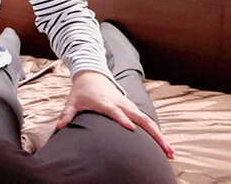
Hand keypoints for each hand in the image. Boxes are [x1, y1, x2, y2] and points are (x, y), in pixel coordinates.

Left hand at [57, 70, 174, 158]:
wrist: (92, 76)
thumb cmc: (81, 92)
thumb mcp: (72, 102)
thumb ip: (67, 115)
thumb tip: (59, 127)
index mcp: (105, 103)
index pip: (115, 112)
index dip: (122, 119)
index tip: (131, 129)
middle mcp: (121, 104)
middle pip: (141, 119)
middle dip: (154, 135)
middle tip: (165, 151)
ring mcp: (129, 106)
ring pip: (148, 121)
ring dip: (160, 136)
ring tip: (170, 153)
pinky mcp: (133, 108)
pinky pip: (147, 121)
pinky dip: (156, 132)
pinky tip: (164, 146)